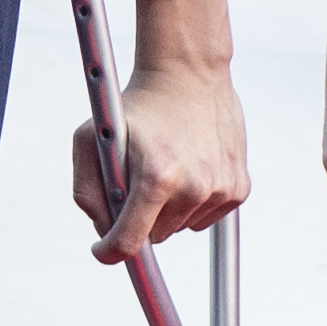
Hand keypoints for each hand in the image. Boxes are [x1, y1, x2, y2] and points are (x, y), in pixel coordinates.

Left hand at [78, 0, 247, 260]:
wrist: (188, 74)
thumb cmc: (134, 106)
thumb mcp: (91, 139)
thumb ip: (87, 191)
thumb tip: (103, 232)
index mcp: (156, 178)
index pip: (130, 242)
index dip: (110, 251)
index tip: (102, 249)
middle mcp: (193, 188)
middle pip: (155, 236)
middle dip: (139, 218)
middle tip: (136, 182)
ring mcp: (220, 190)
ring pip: (180, 228)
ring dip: (167, 210)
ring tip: (165, 168)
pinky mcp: (238, 189)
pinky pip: (205, 218)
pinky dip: (192, 203)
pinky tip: (189, 168)